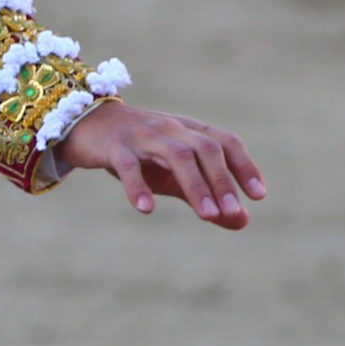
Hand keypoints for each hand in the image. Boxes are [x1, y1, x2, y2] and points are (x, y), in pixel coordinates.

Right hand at [52, 100, 264, 228]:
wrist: (86, 125)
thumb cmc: (139, 153)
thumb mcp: (174, 174)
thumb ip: (207, 195)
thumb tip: (242, 221)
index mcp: (188, 131)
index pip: (224, 142)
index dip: (243, 166)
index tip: (258, 195)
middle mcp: (171, 129)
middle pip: (205, 148)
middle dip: (222, 180)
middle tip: (231, 212)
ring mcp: (142, 135)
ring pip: (177, 155)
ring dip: (195, 185)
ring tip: (208, 215)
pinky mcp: (114, 146)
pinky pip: (129, 165)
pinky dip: (139, 186)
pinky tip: (146, 209)